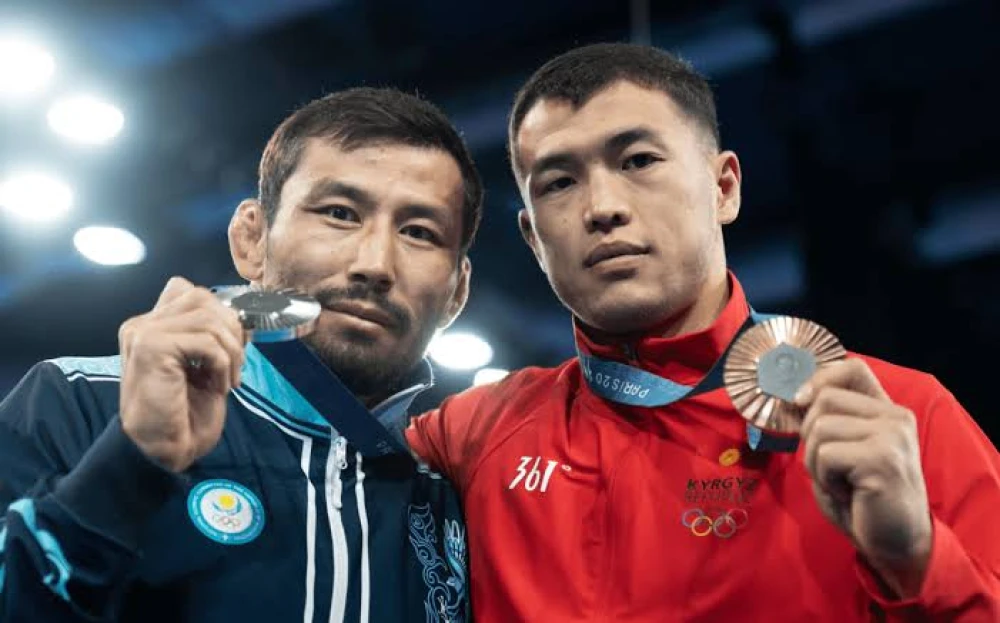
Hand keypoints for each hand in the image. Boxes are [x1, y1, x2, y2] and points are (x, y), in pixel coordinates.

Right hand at [118, 277, 244, 471]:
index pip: (188, 290)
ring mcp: (143, 332)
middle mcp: (142, 323)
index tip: (231, 345)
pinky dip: (223, 364)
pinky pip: (206, 341)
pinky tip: (218, 387)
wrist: (162, 450)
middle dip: (231, 329)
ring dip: (231, 351)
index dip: (219, 312)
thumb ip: (210, 335)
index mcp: (151, 325)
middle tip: (236, 364)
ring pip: (208, 318)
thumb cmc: (184, 413)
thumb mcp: (205, 365)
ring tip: (228, 379)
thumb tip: (239, 315)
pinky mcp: (151, 347)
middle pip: (202, 298)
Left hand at [796, 358, 931, 597]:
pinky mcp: (881, 459)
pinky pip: (825, 455)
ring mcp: (891, 436)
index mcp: (886, 410)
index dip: (819, 377)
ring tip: (842, 482)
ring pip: (819, 427)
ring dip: (816, 462)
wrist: (897, 543)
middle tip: (831, 467)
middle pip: (824, 398)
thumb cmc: (862, 498)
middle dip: (809, 435)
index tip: (799, 401)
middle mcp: (895, 417)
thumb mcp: (842, 451)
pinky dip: (825, 478)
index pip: (852, 368)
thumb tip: (793, 395)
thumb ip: (827, 421)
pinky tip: (850, 493)